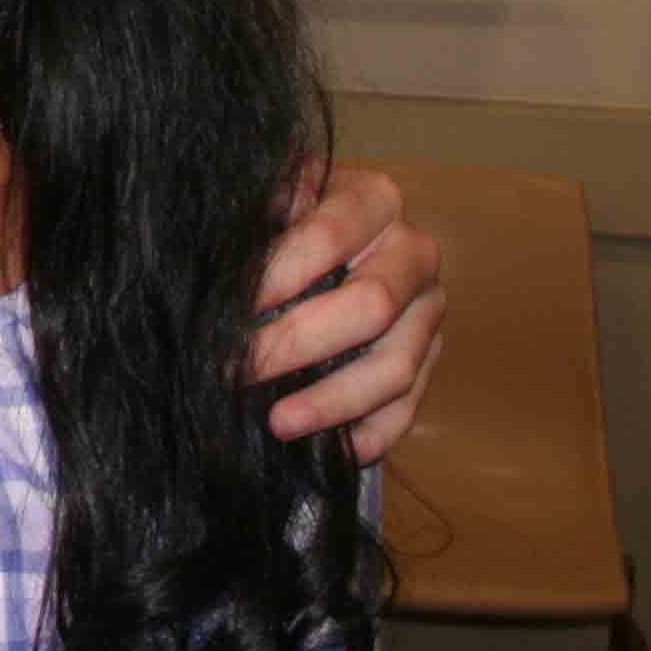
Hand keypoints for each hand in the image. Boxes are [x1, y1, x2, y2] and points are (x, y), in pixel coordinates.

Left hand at [247, 163, 444, 463]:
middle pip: (372, 304)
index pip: (328, 235)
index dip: (279, 273)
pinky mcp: (427, 358)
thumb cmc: (276, 222)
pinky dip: (371, 434)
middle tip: (241, 369)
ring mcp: (426, 310)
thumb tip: (223, 252)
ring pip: (395, 365)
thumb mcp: (263, 201)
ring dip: (333, 400)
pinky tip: (334, 451)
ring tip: (278, 423)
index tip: (231, 308)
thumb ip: (253, 215)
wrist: (312, 244)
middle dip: (299, 342)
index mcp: (372, 200)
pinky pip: (409, 406)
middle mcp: (412, 252)